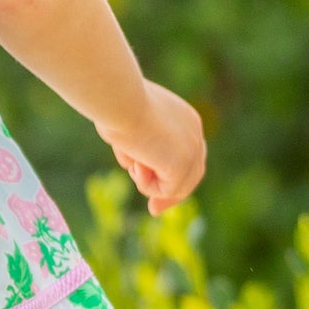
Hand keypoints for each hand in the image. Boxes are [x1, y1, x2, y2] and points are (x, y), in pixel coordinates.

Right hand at [95, 80, 205, 216]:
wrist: (117, 99)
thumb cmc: (114, 103)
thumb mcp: (129, 122)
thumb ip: (141, 141)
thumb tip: (134, 160)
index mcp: (185, 118)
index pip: (187, 154)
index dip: (171, 173)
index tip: (156, 188)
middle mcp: (195, 133)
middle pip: (191, 175)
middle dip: (170, 194)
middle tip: (153, 210)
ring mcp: (191, 150)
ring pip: (174, 185)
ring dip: (146, 179)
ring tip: (130, 157)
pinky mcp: (181, 166)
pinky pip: (164, 190)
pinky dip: (145, 183)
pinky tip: (135, 161)